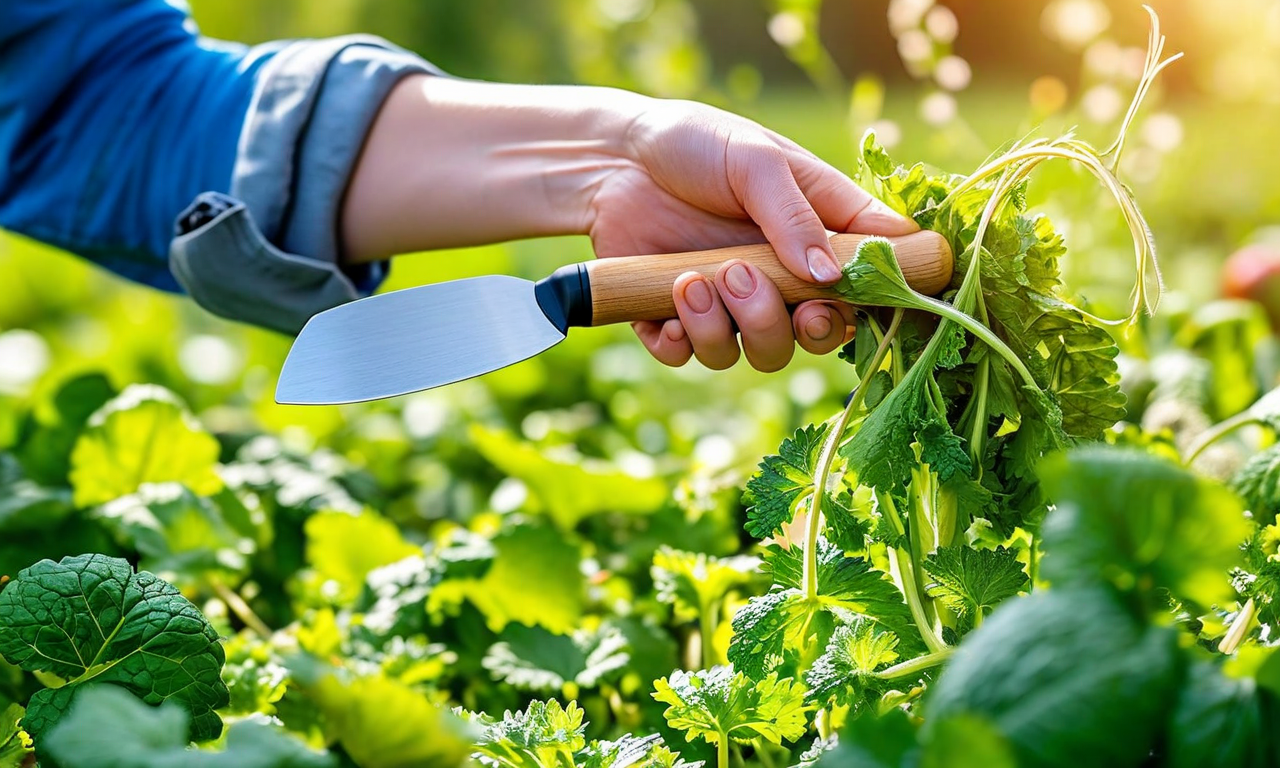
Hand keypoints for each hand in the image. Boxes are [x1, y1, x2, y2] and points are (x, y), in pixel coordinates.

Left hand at [587, 99, 917, 371]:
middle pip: (817, 336)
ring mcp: (732, 304)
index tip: (850, 296)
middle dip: (793, 325)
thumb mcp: (757, 161)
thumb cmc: (697, 142)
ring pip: (759, 353)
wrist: (614, 155)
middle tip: (748, 278)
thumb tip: (832, 278)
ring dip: (728, 325)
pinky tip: (669, 302)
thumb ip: (795, 218)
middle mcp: (782, 278)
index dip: (877, 300)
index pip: (871, 282)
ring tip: (693, 278)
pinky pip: (693, 357)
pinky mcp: (678, 319)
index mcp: (818, 234)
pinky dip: (683, 341)